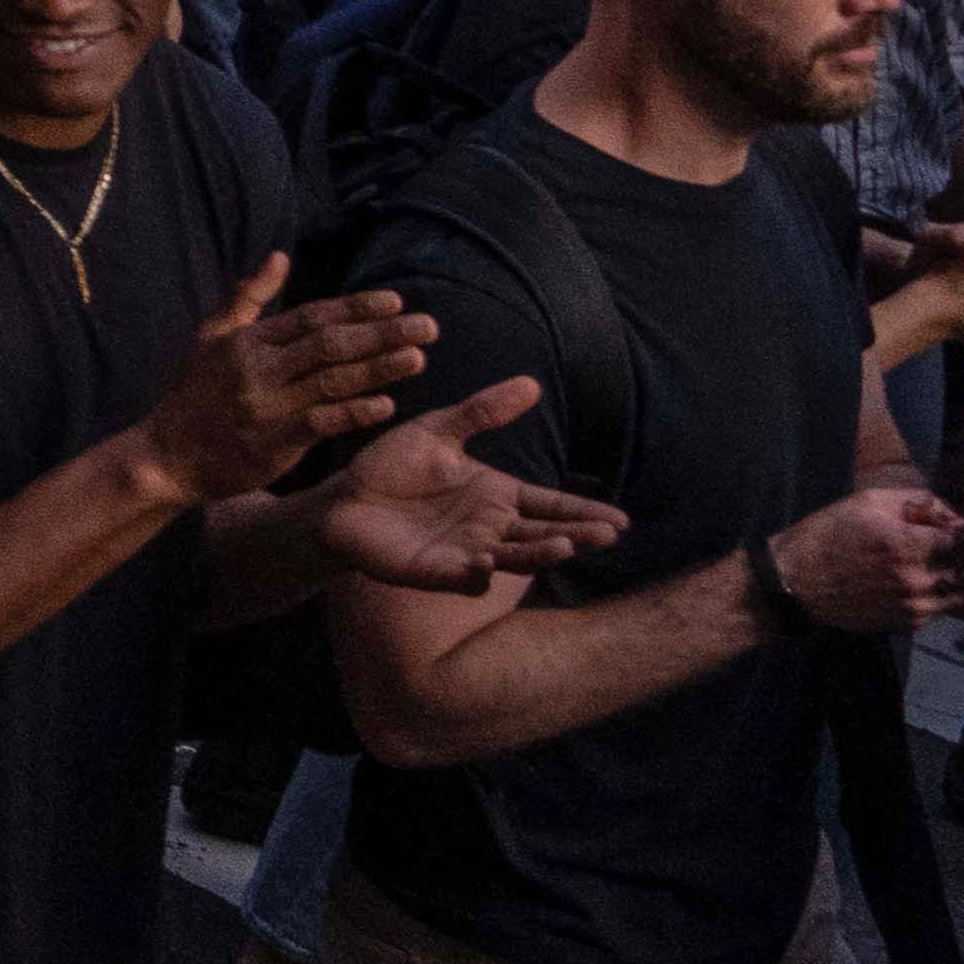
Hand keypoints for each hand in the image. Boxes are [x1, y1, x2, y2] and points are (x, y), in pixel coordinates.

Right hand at [134, 258, 431, 506]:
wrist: (169, 455)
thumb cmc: (198, 394)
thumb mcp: (212, 337)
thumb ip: (249, 297)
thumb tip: (279, 256)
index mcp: (248, 340)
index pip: (312, 317)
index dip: (356, 308)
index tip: (396, 301)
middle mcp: (258, 367)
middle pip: (330, 344)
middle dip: (381, 333)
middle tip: (428, 326)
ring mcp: (266, 404)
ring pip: (332, 380)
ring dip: (378, 368)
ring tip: (418, 357)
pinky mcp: (272, 440)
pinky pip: (322, 422)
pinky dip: (355, 413)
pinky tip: (387, 406)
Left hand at [305, 381, 634, 599]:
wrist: (343, 498)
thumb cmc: (393, 466)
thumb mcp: (438, 431)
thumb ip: (481, 412)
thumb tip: (532, 383)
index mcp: (497, 496)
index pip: (550, 504)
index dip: (583, 511)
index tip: (621, 520)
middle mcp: (490, 529)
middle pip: (542, 534)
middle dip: (576, 535)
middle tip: (606, 535)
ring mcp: (466, 554)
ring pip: (512, 559)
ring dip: (537, 554)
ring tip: (563, 545)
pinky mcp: (434, 573)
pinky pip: (464, 580)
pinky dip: (476, 575)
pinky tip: (484, 562)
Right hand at [763, 480, 963, 638]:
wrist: (796, 584)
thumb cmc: (827, 535)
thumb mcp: (866, 502)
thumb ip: (915, 501)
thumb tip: (952, 513)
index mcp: (906, 544)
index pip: (962, 537)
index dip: (962, 529)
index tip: (956, 526)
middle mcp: (916, 579)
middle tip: (960, 546)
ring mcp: (915, 606)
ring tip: (953, 567)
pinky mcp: (909, 623)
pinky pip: (944, 610)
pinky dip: (946, 596)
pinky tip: (930, 584)